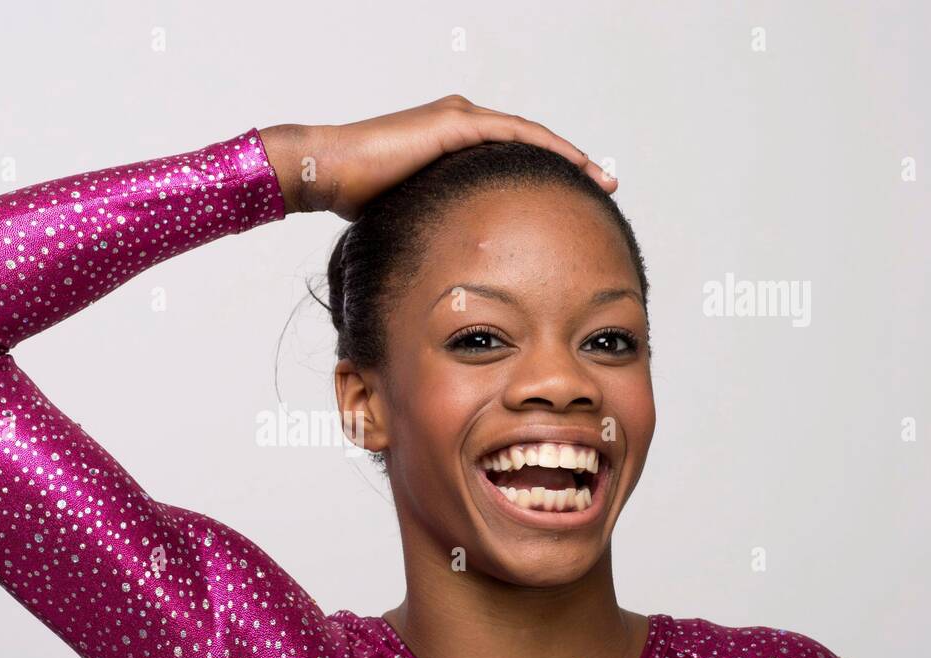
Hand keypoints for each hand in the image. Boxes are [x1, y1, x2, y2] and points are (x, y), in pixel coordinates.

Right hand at [259, 95, 615, 220]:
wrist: (327, 173)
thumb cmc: (356, 199)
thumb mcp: (411, 217)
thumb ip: (438, 226)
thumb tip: (451, 266)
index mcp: (451, 146)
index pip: (511, 159)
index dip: (546, 177)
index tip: (574, 201)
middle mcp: (460, 125)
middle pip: (528, 144)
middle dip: (569, 166)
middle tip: (604, 188)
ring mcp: (459, 119)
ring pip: (529, 136)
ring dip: (569, 156)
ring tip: (601, 179)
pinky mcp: (454, 123)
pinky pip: (514, 134)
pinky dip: (548, 148)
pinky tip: (575, 165)